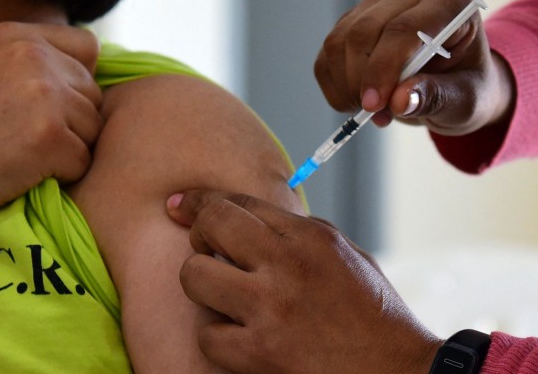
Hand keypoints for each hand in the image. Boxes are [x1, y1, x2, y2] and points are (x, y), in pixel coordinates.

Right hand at [0, 21, 102, 229]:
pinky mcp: (50, 137)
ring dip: (68, 149)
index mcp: (16, 35)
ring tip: (18, 156)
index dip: (76, 82)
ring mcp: (43, 95)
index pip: (87, 48)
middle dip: (72, 121)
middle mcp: (33, 56)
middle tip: (22, 140)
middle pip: (94, 92)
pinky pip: (83, 161)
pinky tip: (19, 174)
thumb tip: (97, 69)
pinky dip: (59, 177)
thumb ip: (31, 62)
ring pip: (93, 128)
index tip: (43, 108)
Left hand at [167, 190, 441, 373]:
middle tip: (205, 250)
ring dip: (202, 285)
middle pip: (211, 224)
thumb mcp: (343, 257)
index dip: (201, 201)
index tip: (178, 204)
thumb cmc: (374, 318)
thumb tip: (245, 218)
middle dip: (198, 233)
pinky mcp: (259, 352)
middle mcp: (287, 264)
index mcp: (310, 236)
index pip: (239, 202)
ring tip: (222, 297)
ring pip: (195, 275)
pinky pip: (207, 333)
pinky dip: (218, 338)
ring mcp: (270, 308)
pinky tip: (239, 338)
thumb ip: (296, 234)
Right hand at [315, 0, 514, 134]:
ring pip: (339, 42)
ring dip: (346, 85)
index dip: (383, 68)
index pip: (403, 28)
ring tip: (372, 111)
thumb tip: (399, 101)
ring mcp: (376, 4)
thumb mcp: (465, 100)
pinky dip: (335, 85)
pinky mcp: (351, 20)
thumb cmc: (466, 86)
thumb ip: (436, 97)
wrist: (453, 83)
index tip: (374, 106)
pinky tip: (357, 100)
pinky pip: (327, 54)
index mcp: (449, 2)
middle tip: (374, 115)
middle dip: (360, 80)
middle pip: (364, 32)